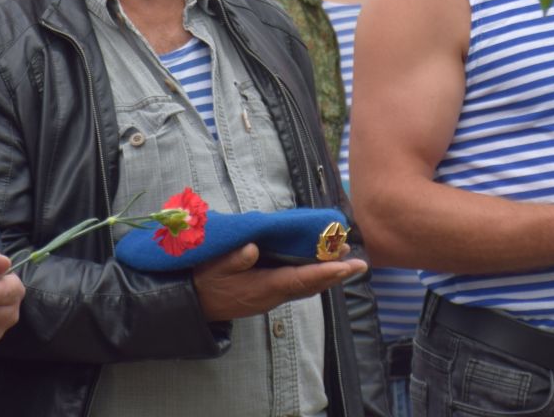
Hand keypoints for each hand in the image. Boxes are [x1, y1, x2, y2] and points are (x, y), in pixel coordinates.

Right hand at [192, 243, 365, 320]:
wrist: (194, 305)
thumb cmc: (205, 281)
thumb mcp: (214, 267)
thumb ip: (233, 259)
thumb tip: (253, 250)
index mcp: (263, 287)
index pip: (300, 279)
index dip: (324, 272)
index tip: (346, 265)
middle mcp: (273, 295)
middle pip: (311, 285)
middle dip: (336, 274)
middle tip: (359, 263)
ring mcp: (272, 298)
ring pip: (307, 287)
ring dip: (328, 275)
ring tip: (347, 260)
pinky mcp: (269, 295)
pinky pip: (299, 287)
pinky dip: (314, 277)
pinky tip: (321, 267)